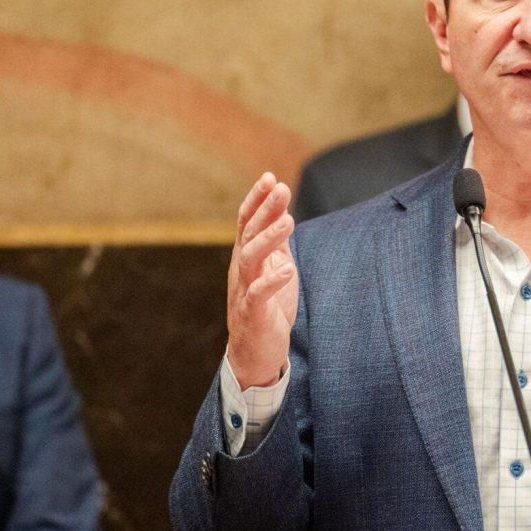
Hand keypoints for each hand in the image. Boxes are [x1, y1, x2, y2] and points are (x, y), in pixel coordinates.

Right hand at [226, 173, 298, 390]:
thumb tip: (283, 211)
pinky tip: (288, 269)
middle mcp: (241, 270)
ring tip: (289, 222)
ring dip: (269, 239)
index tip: (270, 177)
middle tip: (282, 188)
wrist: (255, 353)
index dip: (256, 199)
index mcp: (246, 257)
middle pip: (249, 233)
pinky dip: (272, 280)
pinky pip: (259, 294)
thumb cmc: (267, 307)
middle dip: (265, 210)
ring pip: (250, 259)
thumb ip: (276, 243)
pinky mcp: (253, 313)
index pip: (247, 222)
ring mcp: (244, 291)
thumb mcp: (274, 268)